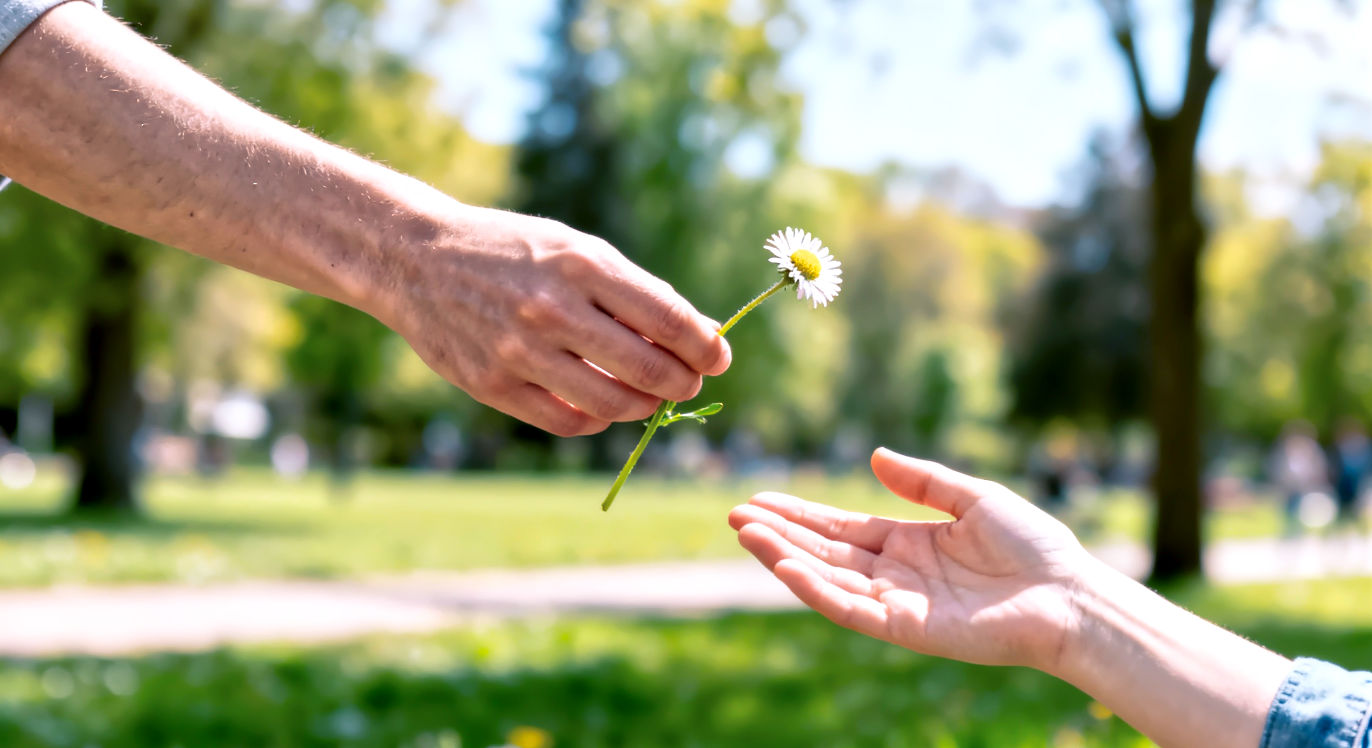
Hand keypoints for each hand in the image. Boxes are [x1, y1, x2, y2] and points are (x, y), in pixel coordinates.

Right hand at [375, 207, 731, 435]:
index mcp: (582, 265)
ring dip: (644, 407)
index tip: (719, 358)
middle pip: (648, 369)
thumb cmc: (512, 251)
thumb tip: (700, 333)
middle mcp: (552, 309)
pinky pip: (566, 422)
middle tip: (689, 383)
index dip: (705, 347)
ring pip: (610, 404)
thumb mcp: (575, 249)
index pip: (668, 320)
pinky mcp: (492, 385)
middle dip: (682, 382)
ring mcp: (519, 352)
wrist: (417, 260)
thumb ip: (634, 291)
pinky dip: (596, 421)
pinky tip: (603, 408)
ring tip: (649, 397)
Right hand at [729, 447, 1089, 670]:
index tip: (759, 500)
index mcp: (909, 542)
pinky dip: (816, 589)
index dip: (799, 515)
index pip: (840, 529)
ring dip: (785, 557)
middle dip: (779, 533)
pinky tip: (787, 565)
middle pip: (823, 552)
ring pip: (828, 579)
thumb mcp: (973, 498)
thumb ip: (923, 481)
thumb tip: (874, 456)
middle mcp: (895, 574)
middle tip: (734, 515)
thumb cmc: (1033, 546)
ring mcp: (898, 603)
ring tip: (747, 533)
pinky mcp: (907, 629)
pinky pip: (851, 608)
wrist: (1070, 594)